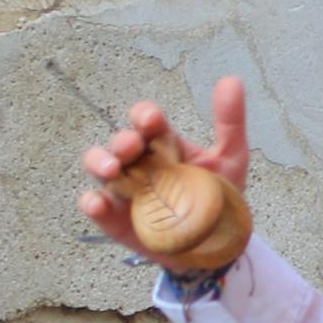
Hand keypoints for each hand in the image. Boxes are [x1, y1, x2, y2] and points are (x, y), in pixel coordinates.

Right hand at [79, 75, 249, 254]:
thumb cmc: (218, 196)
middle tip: (132, 146)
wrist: (217, 243)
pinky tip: (97, 203)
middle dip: (123, 141)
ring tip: (111, 170)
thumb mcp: (231, 158)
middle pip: (120, 143)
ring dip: (99, 163)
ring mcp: (124, 188)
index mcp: (164, 143)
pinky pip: (95, 206)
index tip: (152, 119)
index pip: (147, 120)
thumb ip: (229, 122)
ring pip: (98, 167)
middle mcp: (139, 161)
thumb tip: (231, 79)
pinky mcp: (115, 217)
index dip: (145, 115)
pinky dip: (91, 203)